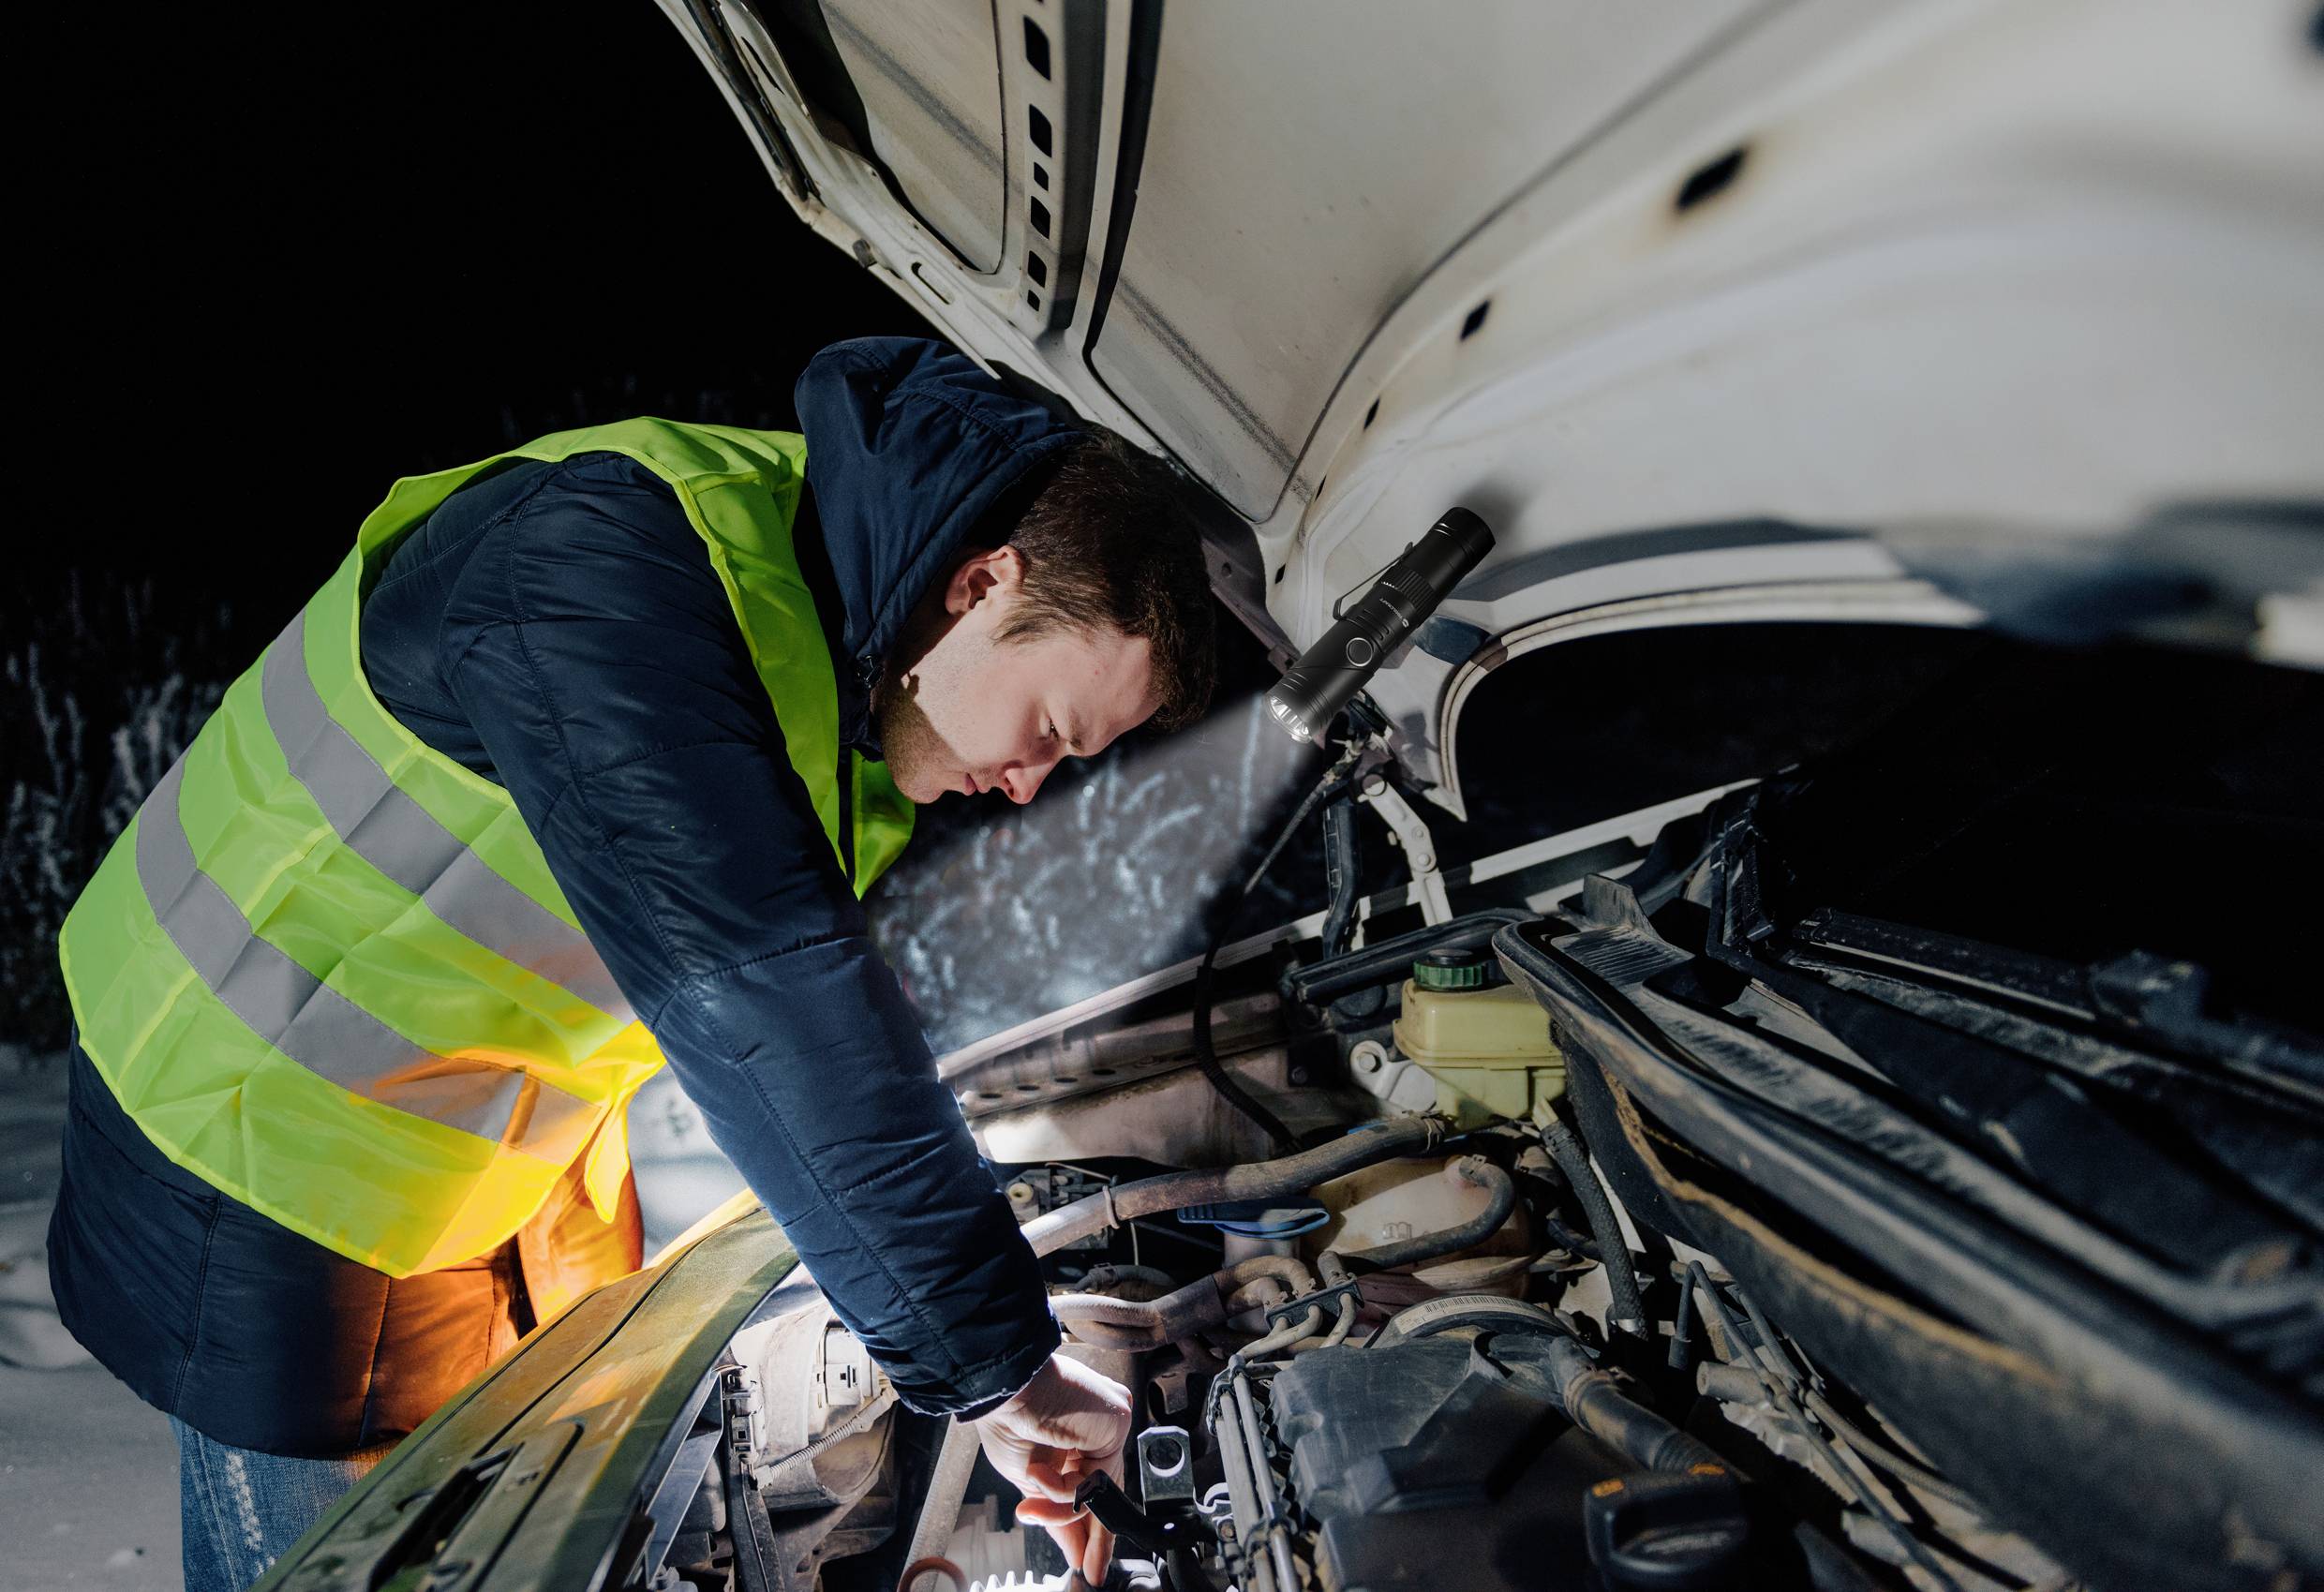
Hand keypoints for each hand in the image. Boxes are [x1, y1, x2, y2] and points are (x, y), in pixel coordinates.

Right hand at [973, 1352, 1131, 1584]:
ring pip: (1097, 1491)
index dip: (1082, 1527)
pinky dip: (1063, 1488)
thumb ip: (1055, 1510)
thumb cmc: (1004, 1419)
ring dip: (1058, 1511)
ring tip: (1027, 1509)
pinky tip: (1038, 1474)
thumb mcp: (1027, 1479)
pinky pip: (1096, 1478)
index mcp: (1068, 1439)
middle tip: (1091, 1570)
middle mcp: (1091, 1432)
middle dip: (1094, 1537)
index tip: (1082, 1561)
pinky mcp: (1116, 1421)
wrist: (1001, 1387)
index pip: (1085, 1489)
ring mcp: (1105, 1426)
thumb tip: (1073, 1553)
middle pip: (1103, 1493)